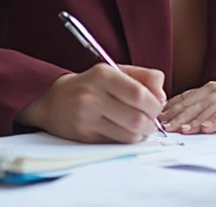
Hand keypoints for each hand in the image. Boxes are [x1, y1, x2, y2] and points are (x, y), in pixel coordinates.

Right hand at [17, 64, 165, 142]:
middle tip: (150, 120)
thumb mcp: (115, 71)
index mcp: (103, 74)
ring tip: (139, 126)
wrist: (53, 102)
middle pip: (137, 118)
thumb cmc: (91, 85)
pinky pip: (117, 144)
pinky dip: (127, 140)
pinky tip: (124, 132)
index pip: (139, 94)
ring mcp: (86, 119)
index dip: (155, 104)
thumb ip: (144, 78)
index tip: (157, 105)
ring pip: (129, 135)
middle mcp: (92, 96)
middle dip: (151, 123)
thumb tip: (162, 97)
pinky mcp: (84, 137)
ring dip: (141, 134)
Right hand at [159, 82, 215, 135]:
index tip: (202, 130)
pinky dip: (178, 101)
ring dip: (180, 110)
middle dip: (190, 117)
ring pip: (196, 98)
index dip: (214, 119)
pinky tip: (167, 109)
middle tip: (175, 129)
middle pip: (207, 104)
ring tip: (166, 121)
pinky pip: (192, 93)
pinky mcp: (211, 87)